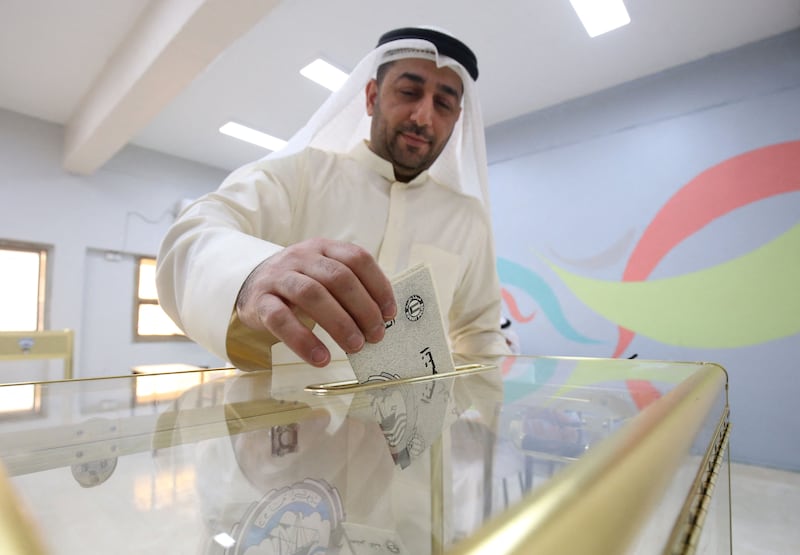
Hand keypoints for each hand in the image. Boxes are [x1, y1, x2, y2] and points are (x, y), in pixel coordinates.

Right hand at [235, 238, 396, 366]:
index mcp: (324, 247)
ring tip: (355, 347)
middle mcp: (301, 257)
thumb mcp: (324, 275)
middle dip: (362, 309)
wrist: (251, 285)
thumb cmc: (299, 285)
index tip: (390, 313)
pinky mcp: (260, 301)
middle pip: (338, 277)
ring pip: (312, 294)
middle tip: (376, 336)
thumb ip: (350, 288)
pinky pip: (281, 320)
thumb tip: (383, 318)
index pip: (357, 258)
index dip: (378, 285)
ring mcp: (279, 277)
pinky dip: (303, 340)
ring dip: (339, 323)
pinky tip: (321, 358)